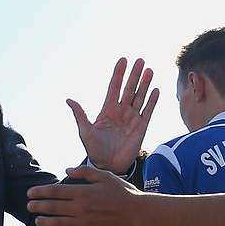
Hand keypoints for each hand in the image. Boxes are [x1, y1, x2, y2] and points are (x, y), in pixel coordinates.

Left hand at [27, 166, 144, 225]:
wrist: (139, 215)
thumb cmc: (124, 193)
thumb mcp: (105, 176)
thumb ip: (85, 173)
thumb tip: (67, 170)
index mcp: (83, 192)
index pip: (55, 191)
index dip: (40, 192)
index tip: (30, 193)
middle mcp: (80, 208)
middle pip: (52, 207)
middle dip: (38, 206)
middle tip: (29, 206)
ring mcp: (84, 224)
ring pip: (58, 223)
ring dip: (45, 221)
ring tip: (37, 220)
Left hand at [68, 57, 158, 172]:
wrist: (107, 165)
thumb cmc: (94, 149)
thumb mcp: (85, 131)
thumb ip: (80, 115)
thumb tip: (69, 100)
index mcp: (107, 110)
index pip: (114, 87)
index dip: (118, 74)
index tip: (122, 60)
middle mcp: (120, 111)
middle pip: (129, 88)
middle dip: (134, 74)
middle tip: (139, 60)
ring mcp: (132, 118)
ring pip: (139, 97)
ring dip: (144, 84)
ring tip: (149, 70)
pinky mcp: (141, 127)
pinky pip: (148, 111)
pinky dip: (152, 100)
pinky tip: (155, 89)